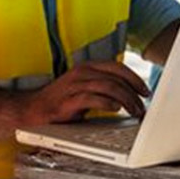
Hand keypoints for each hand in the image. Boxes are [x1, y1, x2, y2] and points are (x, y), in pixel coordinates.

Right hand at [20, 61, 149, 124]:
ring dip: (126, 99)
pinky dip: (108, 103)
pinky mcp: (69, 100)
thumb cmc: (62, 102)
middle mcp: (82, 72)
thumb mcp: (85, 90)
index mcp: (87, 67)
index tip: (146, 91)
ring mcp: (74, 85)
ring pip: (109, 87)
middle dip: (134, 91)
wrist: (33, 110)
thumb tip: (130, 97)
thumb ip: (103, 89)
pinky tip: (116, 109)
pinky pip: (93, 98)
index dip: (135, 78)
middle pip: (116, 77)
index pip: (117, 67)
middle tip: (143, 105)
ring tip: (135, 111)